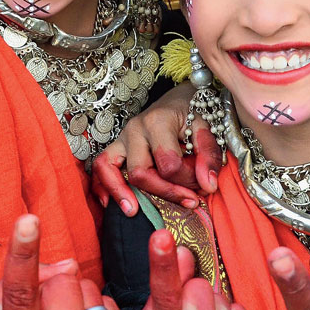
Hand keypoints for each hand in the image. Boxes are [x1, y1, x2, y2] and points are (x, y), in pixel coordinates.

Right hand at [0, 214, 130, 309]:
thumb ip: (15, 283)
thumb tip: (68, 265)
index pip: (22, 294)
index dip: (23, 254)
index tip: (28, 219)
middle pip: (64, 278)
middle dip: (51, 283)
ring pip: (89, 287)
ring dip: (73, 297)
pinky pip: (109, 302)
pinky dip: (92, 309)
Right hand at [92, 82, 221, 215]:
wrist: (179, 98)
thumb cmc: (193, 113)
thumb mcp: (208, 129)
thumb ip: (209, 156)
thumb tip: (207, 186)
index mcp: (158, 122)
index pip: (168, 165)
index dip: (187, 180)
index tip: (202, 183)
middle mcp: (135, 129)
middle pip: (140, 172)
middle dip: (164, 192)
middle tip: (188, 200)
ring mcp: (122, 138)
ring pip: (110, 169)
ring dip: (121, 193)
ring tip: (133, 212)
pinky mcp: (117, 146)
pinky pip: (100, 166)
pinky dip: (103, 186)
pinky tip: (110, 203)